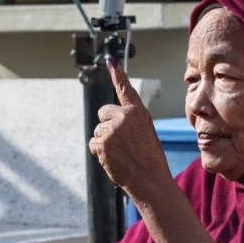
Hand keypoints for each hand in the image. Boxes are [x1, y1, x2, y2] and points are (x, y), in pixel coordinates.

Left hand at [88, 58, 171, 201]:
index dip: (118, 74)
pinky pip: (93, 143)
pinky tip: (114, 159)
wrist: (150, 181)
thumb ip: (130, 123)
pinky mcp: (101, 142)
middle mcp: (125, 117)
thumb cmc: (150, 160)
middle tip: (122, 143)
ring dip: (105, 142)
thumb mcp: (146, 134)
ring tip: (122, 154)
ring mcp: (111, 129)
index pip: (126, 90)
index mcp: (139, 113)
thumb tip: (107, 120)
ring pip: (98, 130)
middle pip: (103, 113)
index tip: (111, 61)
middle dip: (107, 125)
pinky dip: (100, 152)